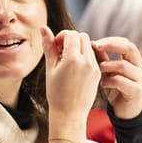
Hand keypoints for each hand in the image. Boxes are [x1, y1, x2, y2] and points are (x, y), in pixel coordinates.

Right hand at [41, 27, 100, 142]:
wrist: (70, 114)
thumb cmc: (56, 93)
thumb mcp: (50, 69)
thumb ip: (49, 47)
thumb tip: (43, 28)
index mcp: (73, 59)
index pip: (71, 34)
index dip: (61, 37)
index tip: (55, 47)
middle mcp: (87, 61)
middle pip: (82, 36)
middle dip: (71, 40)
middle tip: (60, 52)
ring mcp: (94, 67)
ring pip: (89, 45)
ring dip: (78, 47)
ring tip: (67, 61)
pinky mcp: (98, 73)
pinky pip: (93, 56)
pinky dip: (84, 56)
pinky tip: (75, 68)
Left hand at [92, 37, 141, 119]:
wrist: (127, 112)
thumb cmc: (117, 90)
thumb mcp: (110, 72)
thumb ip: (105, 60)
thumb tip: (93, 45)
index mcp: (135, 61)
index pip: (126, 43)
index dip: (111, 40)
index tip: (96, 42)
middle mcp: (140, 67)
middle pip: (129, 48)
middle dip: (111, 45)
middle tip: (96, 47)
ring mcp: (140, 79)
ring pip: (123, 65)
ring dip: (107, 66)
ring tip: (98, 70)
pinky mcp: (137, 91)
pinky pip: (121, 81)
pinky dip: (109, 80)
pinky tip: (103, 83)